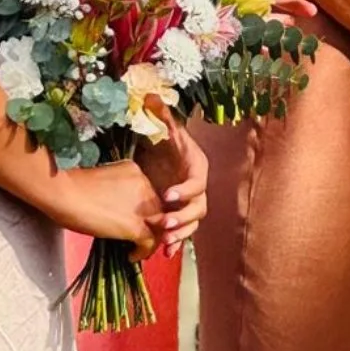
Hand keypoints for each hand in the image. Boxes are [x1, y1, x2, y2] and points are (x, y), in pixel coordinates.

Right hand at [61, 159, 162, 254]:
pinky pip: (150, 241)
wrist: (63, 192)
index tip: (134, 220)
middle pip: (158, 208)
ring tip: (139, 249)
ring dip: (152, 239)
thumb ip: (116, 191)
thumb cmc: (71, 186)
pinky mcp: (135, 225)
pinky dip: (144, 251)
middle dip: (152, 224)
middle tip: (141, 238)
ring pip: (160, 225)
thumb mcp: (101, 180)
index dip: (144, 209)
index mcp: (134, 170)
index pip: (148, 193)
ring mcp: (141, 206)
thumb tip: (117, 209)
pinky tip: (131, 255)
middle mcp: (143, 184)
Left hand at [135, 116, 207, 257]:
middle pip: (198, 208)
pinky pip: (182, 232)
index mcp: (197, 167)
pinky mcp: (179, 214)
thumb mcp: (162, 127)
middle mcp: (197, 188)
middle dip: (182, 218)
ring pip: (192, 224)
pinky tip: (163, 254)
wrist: (160, 155)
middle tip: (163, 224)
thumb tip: (151, 96)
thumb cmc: (162, 140)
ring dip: (180, 234)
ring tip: (164, 243)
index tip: (167, 195)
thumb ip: (160, 114)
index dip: (185, 190)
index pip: (197, 182)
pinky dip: (175, 243)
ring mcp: (189, 203)